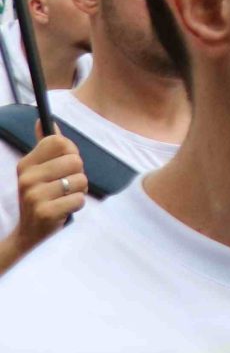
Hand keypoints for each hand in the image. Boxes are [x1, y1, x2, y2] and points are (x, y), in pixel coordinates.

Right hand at [11, 135, 86, 254]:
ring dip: (79, 190)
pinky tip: (64, 209)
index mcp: (26, 164)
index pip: (60, 142)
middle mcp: (26, 178)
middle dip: (78, 173)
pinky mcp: (45, 212)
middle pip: (75, 160)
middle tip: (65, 185)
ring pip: (80, 179)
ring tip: (64, 197)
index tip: (65, 164)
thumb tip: (44, 120)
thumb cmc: (41, 196)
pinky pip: (79, 199)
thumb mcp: (38, 170)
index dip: (71, 152)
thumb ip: (45, 145)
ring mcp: (34, 196)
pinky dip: (77, 204)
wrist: (30, 232)